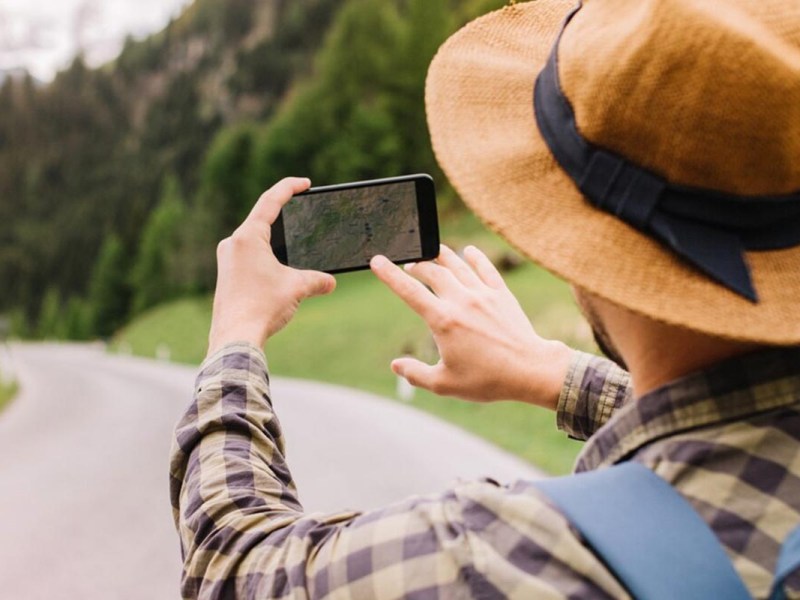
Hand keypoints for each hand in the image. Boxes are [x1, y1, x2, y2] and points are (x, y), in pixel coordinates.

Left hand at [207, 178, 335, 356]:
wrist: (235, 337)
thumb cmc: (262, 307)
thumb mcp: (297, 288)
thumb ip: (317, 280)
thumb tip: (330, 282)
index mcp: (247, 237)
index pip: (270, 201)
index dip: (289, 188)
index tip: (304, 183)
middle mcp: (232, 244)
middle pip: (261, 219)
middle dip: (283, 215)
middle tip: (301, 209)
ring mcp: (226, 260)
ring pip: (254, 240)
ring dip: (275, 239)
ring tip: (293, 241)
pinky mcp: (226, 276)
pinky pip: (249, 256)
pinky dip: (266, 256)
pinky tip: (278, 269)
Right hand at [370, 245, 571, 409]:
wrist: (530, 370)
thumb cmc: (488, 380)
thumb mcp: (445, 384)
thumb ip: (416, 374)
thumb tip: (396, 366)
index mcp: (443, 320)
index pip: (409, 291)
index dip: (390, 275)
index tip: (377, 261)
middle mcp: (461, 301)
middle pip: (432, 272)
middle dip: (416, 265)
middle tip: (409, 266)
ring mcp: (483, 294)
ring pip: (457, 265)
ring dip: (440, 256)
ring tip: (430, 252)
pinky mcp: (502, 294)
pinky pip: (486, 268)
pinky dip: (475, 257)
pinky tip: (468, 251)